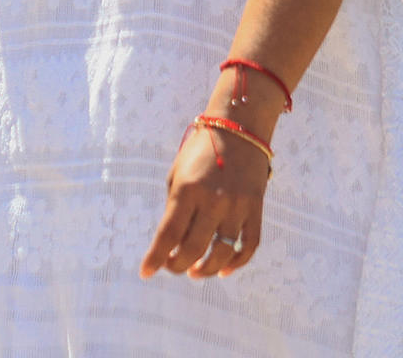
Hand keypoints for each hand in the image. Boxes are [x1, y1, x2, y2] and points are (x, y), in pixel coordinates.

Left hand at [141, 121, 266, 278]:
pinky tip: (224, 270)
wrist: (239, 129)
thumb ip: (174, 207)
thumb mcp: (178, 173)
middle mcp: (212, 200)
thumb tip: (171, 243)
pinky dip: (237, 263)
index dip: (155, 258)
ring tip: (195, 272)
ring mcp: (237, 206)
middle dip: (177, 265)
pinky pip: (249, 245)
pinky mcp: (256, 208)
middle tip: (172, 268)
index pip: (168, 233)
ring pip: (222, 253)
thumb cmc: (200, 151)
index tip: (146, 273)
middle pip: (193, 248)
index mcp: (187, 189)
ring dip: (205, 269)